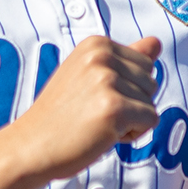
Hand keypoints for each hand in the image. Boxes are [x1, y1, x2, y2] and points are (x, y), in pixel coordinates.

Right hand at [8, 35, 160, 182]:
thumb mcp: (90, 77)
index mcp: (96, 44)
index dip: (126, 88)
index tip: (93, 97)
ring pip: (151, 103)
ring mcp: (107, 81)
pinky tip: (104, 134)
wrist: (31, 146)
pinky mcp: (115, 108)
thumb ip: (125, 59)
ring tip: (96, 123)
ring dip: (130, 121)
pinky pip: (151, 120)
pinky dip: (133, 134)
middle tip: (93, 113)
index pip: (144, 63)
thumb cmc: (60, 116)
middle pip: (151, 82)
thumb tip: (156, 42)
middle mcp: (102, 56)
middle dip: (131, 103)